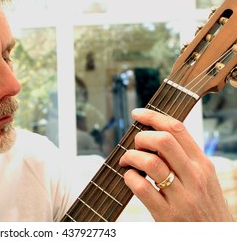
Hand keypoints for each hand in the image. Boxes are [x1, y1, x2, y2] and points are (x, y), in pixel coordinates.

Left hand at [119, 108, 233, 220]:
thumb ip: (184, 159)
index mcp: (202, 164)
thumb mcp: (203, 178)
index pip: (177, 129)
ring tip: (128, 162)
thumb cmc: (204, 206)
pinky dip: (129, 178)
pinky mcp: (167, 214)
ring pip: (150, 162)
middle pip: (163, 141)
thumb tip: (154, 137)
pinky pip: (141, 187)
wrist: (216, 240)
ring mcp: (182, 196)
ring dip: (131, 157)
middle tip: (135, 146)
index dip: (153, 116)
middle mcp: (194, 177)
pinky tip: (130, 178)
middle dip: (141, 137)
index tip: (137, 113)